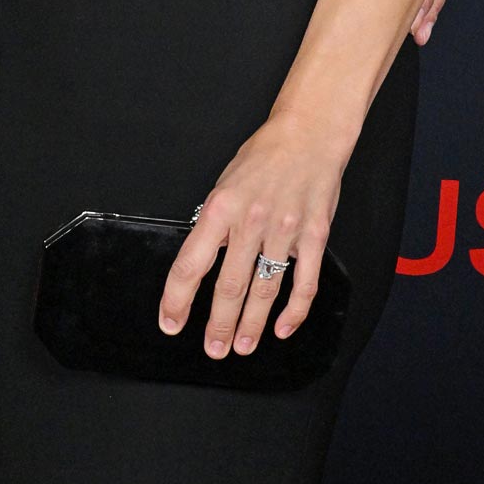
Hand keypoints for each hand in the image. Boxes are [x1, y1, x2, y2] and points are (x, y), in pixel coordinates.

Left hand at [157, 118, 346, 357]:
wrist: (308, 135)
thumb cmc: (263, 156)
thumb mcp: (225, 183)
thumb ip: (215, 222)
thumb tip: (203, 259)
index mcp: (221, 207)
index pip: (191, 263)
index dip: (177, 299)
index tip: (170, 322)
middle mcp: (250, 221)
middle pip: (229, 286)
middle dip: (218, 325)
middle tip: (213, 348)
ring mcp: (284, 230)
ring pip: (264, 290)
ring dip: (251, 325)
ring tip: (241, 346)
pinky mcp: (313, 236)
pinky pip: (303, 283)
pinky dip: (293, 312)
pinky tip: (282, 328)